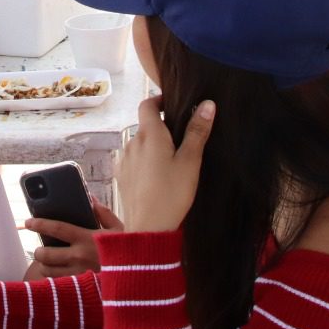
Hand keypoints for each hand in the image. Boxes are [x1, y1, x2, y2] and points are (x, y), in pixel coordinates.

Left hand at [23, 198, 122, 278]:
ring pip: (48, 271)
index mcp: (87, 238)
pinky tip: (58, 275)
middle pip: (46, 254)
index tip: (28, 221)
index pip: (57, 228)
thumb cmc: (127, 252)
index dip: (40, 224)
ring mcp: (78, 274)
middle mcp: (79, 256)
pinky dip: (54, 279)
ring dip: (45, 266)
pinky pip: (58, 284)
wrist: (137, 279)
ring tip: (48, 263)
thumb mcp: (119, 230)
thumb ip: (104, 214)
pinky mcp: (79, 288)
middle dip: (38, 251)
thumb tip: (91, 200)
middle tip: (40, 249)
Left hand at [118, 95, 214, 232]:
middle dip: (161, 129)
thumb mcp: (190, 161)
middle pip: (145, 126)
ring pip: (140, 144)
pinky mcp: (121, 176)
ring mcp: (124, 160)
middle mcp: (132, 142)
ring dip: (153, 147)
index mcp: (149, 134)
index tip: (172, 106)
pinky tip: (158, 178)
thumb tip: (207, 104)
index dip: (158, 101)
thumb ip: (197, 131)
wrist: (149, 228)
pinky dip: (145, 162)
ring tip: (171, 163)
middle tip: (181, 142)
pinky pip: (134, 160)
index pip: (147, 104)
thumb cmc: (172, 193)